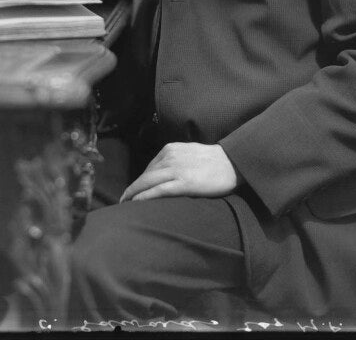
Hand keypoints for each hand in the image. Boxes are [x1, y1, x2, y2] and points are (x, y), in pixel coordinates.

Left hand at [120, 142, 241, 202]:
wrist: (233, 162)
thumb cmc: (213, 160)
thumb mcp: (189, 153)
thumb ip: (175, 160)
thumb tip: (163, 174)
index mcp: (170, 149)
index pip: (149, 167)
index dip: (139, 181)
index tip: (132, 191)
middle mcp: (170, 157)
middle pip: (145, 175)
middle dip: (132, 189)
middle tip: (122, 201)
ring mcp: (176, 169)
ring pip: (147, 182)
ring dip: (133, 194)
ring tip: (125, 205)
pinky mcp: (183, 182)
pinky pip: (158, 190)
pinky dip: (144, 197)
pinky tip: (135, 203)